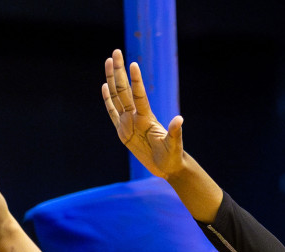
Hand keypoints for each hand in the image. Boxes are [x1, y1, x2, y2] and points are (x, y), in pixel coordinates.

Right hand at [102, 49, 185, 179]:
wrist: (167, 166)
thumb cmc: (172, 156)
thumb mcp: (174, 146)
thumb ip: (175, 132)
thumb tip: (179, 119)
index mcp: (147, 118)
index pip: (139, 96)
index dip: (136, 81)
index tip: (133, 64)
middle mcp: (136, 116)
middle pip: (124, 90)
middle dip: (119, 71)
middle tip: (116, 52)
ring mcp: (128, 122)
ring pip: (116, 96)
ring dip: (112, 79)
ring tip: (109, 61)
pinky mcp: (122, 131)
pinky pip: (112, 112)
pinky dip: (107, 100)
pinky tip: (104, 86)